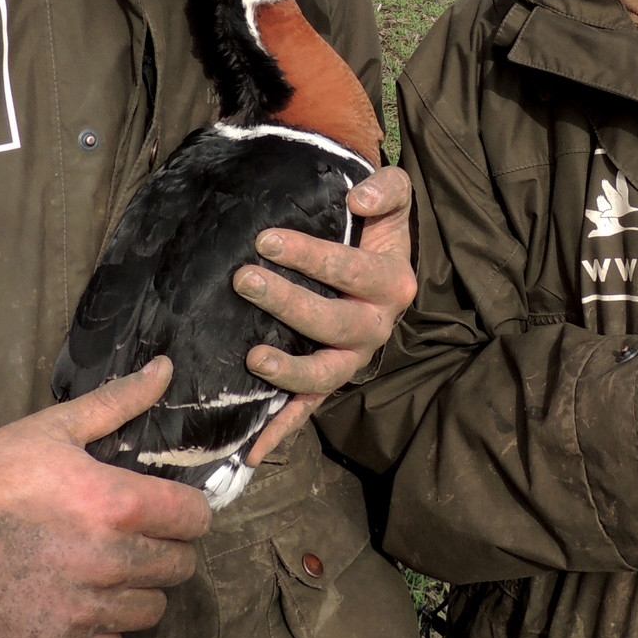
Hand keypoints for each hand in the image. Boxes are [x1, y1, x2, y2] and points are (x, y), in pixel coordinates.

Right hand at [0, 358, 211, 637]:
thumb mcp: (53, 429)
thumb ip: (117, 402)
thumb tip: (164, 370)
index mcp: (116, 504)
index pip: (195, 519)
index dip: (185, 511)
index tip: (166, 510)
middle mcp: (109, 562)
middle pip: (179, 567)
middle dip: (164, 549)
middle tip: (132, 538)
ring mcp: (83, 611)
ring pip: (150, 610)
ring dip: (135, 590)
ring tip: (105, 570)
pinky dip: (101, 630)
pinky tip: (78, 602)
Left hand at [233, 165, 415, 464]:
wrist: (374, 252)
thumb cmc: (374, 223)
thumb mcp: (393, 196)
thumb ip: (388, 188)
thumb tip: (361, 200)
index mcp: (392, 283)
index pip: (351, 271)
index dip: (310, 257)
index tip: (266, 240)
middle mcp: (376, 326)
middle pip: (335, 323)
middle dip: (289, 303)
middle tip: (244, 279)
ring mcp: (351, 358)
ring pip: (326, 375)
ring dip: (290, 371)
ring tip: (252, 357)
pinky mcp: (328, 379)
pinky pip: (307, 409)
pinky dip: (281, 430)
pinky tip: (252, 449)